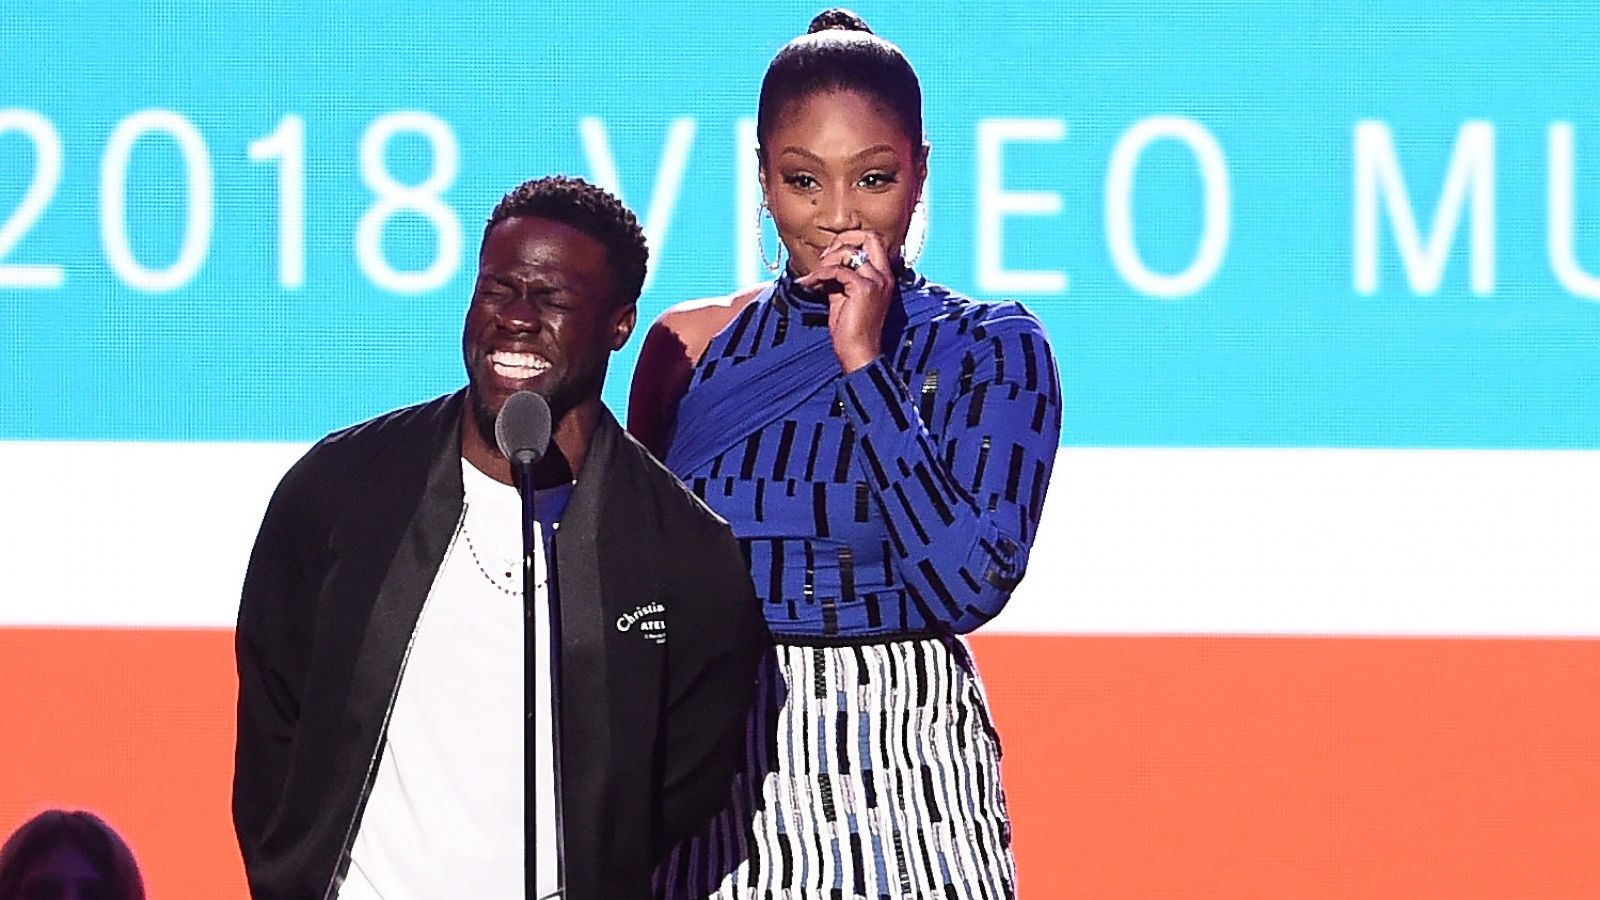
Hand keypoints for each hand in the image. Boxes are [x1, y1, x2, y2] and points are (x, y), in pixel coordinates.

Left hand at [795, 229, 894, 372]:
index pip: (873, 241)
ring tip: (814, 276)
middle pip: (869, 236)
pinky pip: (837, 270)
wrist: (858, 353)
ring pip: (848, 251)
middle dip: (842, 239)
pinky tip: (809, 284)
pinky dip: (820, 275)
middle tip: (823, 257)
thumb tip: (823, 263)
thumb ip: (839, 277)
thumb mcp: (844, 296)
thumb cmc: (850, 330)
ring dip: (825, 261)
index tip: (829, 257)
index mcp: (883, 276)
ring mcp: (876, 281)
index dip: (849, 241)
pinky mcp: (864, 289)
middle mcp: (884, 275)